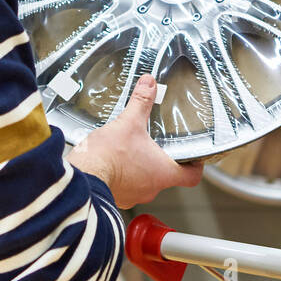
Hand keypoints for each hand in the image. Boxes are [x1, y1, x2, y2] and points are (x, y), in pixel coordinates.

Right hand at [66, 74, 203, 208]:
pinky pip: (126, 188)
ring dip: (140, 170)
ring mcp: (134, 196)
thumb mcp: (129, 122)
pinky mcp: (117, 197)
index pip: (191, 177)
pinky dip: (123, 176)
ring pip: (145, 183)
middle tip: (155, 146)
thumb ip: (141, 102)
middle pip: (167, 177)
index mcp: (163, 172)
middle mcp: (151, 189)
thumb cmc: (109, 156)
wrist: (85, 176)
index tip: (194, 158)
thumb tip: (149, 84)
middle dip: (161, 162)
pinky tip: (114, 163)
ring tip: (131, 152)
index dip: (195, 167)